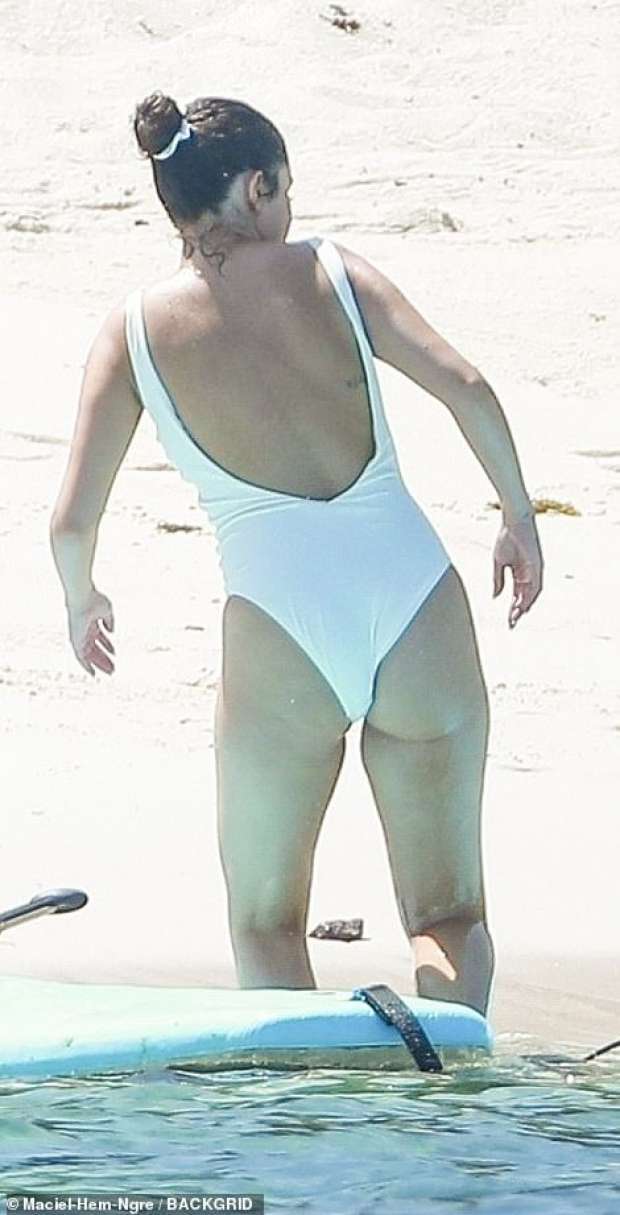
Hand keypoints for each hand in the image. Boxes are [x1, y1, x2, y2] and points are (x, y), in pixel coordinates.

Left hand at [67, 588, 114, 675]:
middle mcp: (84, 631)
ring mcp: (79, 637)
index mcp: (91, 623)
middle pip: (94, 648)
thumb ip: (109, 621)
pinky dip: (86, 665)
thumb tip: (111, 631)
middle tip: (113, 668)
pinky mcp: (75, 641)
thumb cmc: (93, 600)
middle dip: (104, 658)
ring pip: (89, 655)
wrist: (82, 597)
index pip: (99, 637)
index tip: (113, 653)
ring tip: (109, 671)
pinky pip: (80, 657)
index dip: (106, 646)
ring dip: (99, 663)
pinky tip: (93, 673)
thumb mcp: (106, 610)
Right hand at [493, 513, 542, 628]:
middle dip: (518, 611)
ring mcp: (534, 570)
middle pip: (525, 597)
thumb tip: (495, 596)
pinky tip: (525, 602)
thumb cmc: (506, 538)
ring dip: (525, 605)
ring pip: (532, 593)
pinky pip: (536, 582)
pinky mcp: (537, 564)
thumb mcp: (499, 563)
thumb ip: (498, 580)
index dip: (513, 609)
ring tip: (517, 616)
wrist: (513, 522)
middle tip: (512, 624)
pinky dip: (531, 594)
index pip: (517, 596)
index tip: (508, 621)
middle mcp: (529, 574)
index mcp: (519, 574)